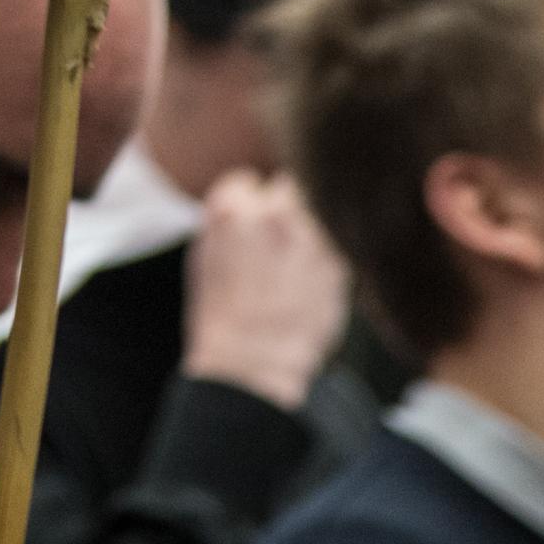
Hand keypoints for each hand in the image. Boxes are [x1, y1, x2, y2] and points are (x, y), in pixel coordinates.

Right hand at [181, 171, 350, 411]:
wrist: (253, 361)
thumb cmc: (222, 313)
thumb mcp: (204, 256)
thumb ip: (226, 219)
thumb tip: (247, 196)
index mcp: (229, 212)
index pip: (246, 182)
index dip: (248, 203)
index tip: (250, 223)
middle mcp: (270, 216)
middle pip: (290, 184)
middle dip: (286, 204)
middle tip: (282, 235)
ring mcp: (307, 236)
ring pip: (322, 205)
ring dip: (315, 223)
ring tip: (303, 254)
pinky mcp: (337, 261)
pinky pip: (340, 238)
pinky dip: (333, 248)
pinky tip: (316, 272)